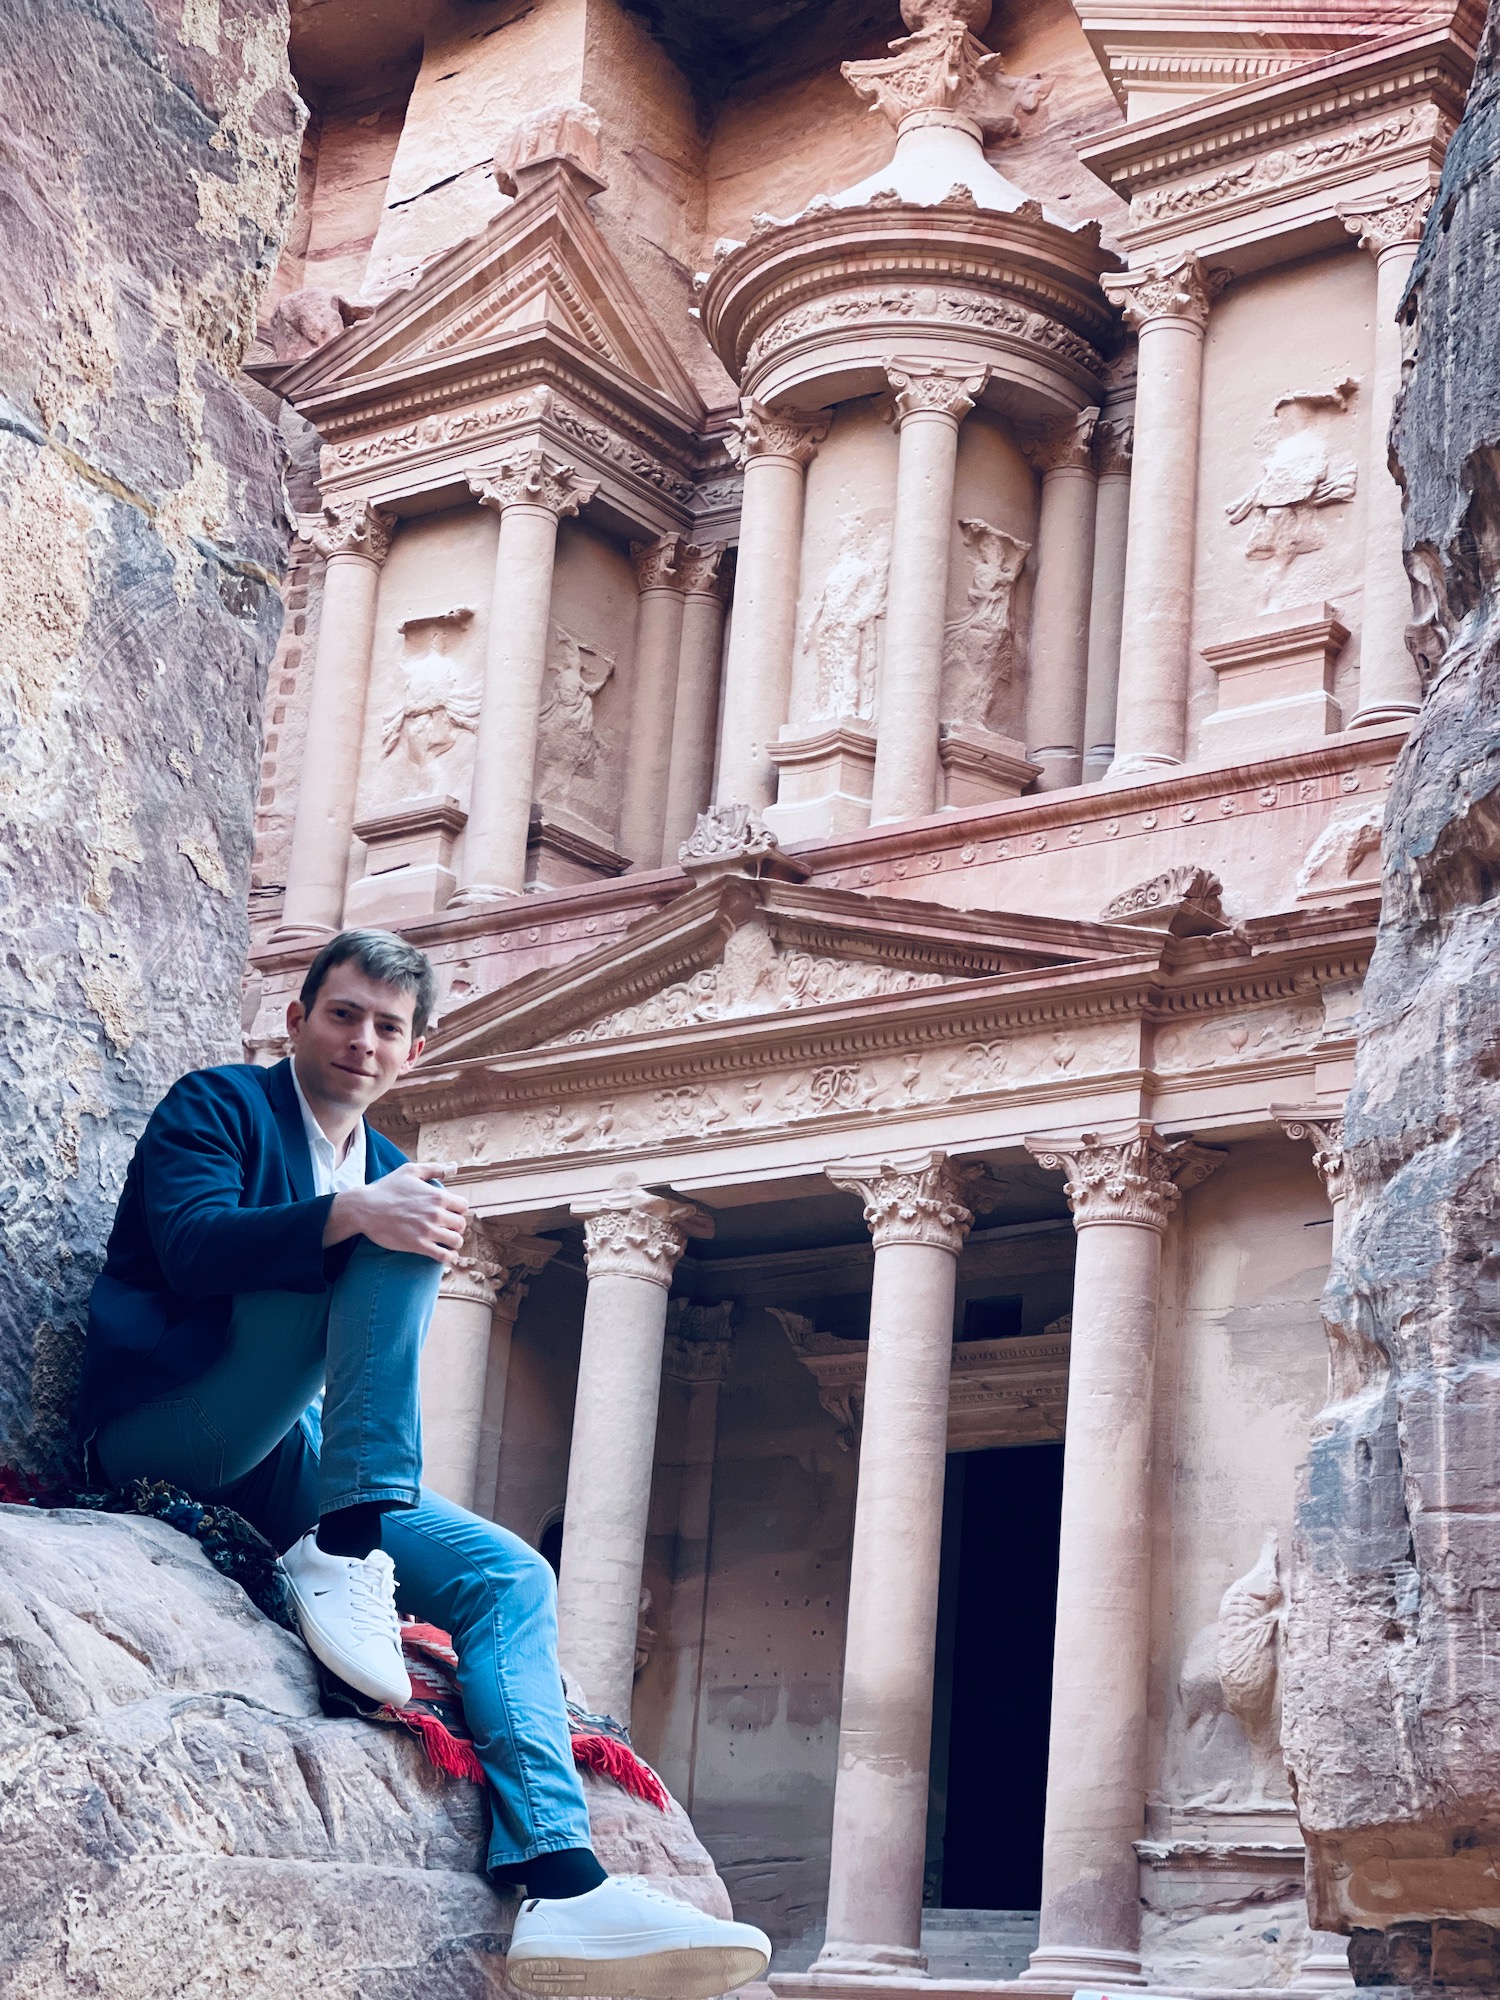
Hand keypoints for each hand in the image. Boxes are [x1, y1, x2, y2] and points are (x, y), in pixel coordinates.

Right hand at [324, 1162, 468, 1264]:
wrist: (365, 1208)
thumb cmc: (387, 1188)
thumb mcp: (410, 1171)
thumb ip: (434, 1168)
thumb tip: (454, 1167)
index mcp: (437, 1196)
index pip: (463, 1206)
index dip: (459, 1210)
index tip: (452, 1213)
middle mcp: (436, 1214)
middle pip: (461, 1225)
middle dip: (457, 1227)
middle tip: (450, 1228)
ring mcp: (427, 1231)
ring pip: (456, 1241)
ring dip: (455, 1242)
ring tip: (449, 1242)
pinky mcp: (418, 1245)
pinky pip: (443, 1255)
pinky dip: (449, 1257)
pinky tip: (447, 1255)